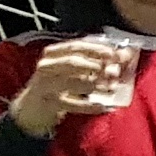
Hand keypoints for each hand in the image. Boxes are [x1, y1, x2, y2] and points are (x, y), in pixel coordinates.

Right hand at [9, 36, 130, 133]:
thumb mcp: (72, 71)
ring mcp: (45, 85)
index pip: (76, 46)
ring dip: (96, 85)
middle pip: (73, 61)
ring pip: (73, 81)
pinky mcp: (48, 103)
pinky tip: (104, 106)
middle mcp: (46, 66)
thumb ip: (94, 62)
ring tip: (111, 88)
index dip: (97, 49)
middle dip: (96, 66)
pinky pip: (73, 104)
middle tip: (114, 72)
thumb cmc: (56, 86)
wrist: (31, 110)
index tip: (114, 54)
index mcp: (52, 54)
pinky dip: (90, 106)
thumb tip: (123, 55)